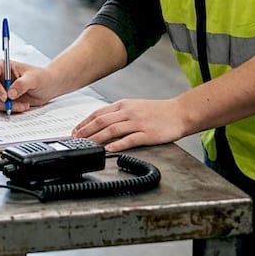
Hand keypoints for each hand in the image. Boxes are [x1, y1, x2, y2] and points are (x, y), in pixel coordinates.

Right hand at [0, 60, 57, 112]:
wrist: (48, 87)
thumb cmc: (42, 77)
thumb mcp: (34, 79)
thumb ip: (22, 84)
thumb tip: (10, 94)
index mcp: (3, 67)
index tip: (5, 96)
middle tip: (11, 105)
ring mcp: (1, 90)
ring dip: (5, 107)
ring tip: (22, 105)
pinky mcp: (5, 100)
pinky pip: (0, 108)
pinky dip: (9, 110)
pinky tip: (22, 106)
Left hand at [71, 98, 188, 151]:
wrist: (180, 112)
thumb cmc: (158, 112)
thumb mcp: (135, 106)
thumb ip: (119, 113)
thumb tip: (101, 122)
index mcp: (124, 105)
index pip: (98, 113)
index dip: (84, 123)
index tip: (74, 131)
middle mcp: (128, 112)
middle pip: (101, 122)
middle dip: (85, 132)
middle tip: (75, 140)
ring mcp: (138, 123)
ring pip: (112, 130)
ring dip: (96, 138)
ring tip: (86, 145)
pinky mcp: (147, 134)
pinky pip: (129, 140)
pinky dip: (117, 145)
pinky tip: (109, 150)